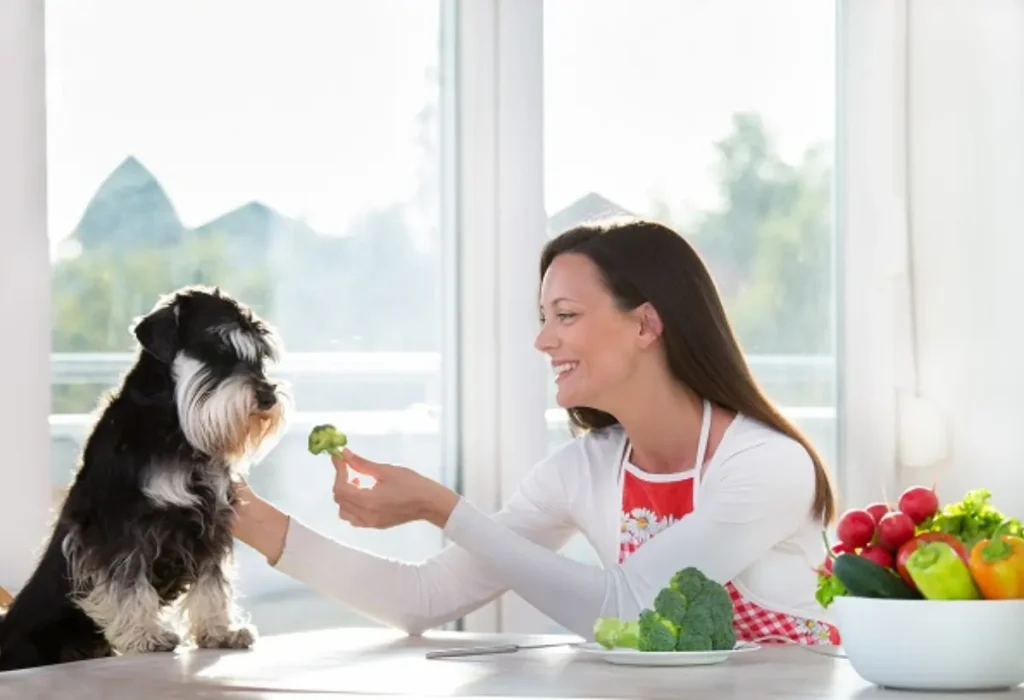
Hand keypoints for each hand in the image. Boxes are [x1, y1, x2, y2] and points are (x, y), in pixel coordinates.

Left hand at [330, 449, 459, 529]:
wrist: (430, 502)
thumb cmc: (411, 484)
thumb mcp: (386, 470)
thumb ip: (362, 464)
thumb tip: (345, 454)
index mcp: (368, 501)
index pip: (341, 488)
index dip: (338, 471)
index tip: (339, 459)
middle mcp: (366, 515)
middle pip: (340, 500)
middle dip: (340, 482)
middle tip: (348, 468)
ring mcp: (370, 523)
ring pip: (344, 512)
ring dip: (345, 496)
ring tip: (358, 482)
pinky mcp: (376, 525)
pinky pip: (354, 519)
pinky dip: (352, 507)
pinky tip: (364, 495)